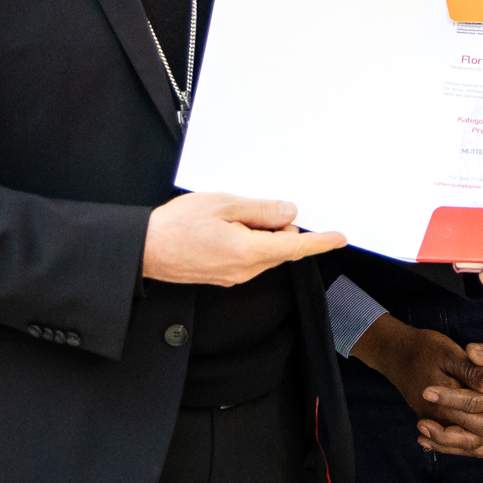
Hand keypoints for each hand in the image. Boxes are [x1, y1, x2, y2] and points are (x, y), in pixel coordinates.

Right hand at [142, 192, 343, 285]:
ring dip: (261, 235)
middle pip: (281, 248)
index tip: (338, 238)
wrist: (144, 250)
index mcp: (249, 251)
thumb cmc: (177, 225)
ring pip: (265, 253)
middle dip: (279, 228)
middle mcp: (245, 270)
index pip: (295, 247)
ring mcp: (234, 276)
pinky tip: (225, 229)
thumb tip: (289, 214)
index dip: (320, 242)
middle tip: (253, 209)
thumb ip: (261, 210)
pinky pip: (249, 258)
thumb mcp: (223, 205)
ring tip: (230, 218)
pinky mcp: (224, 276)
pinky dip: (249, 242)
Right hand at [350, 316, 482, 458]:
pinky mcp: (436, 419)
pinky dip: (477, 442)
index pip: (480, 424)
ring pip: (466, 445)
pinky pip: (457, 440)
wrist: (393, 352)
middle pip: (475, 441)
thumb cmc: (422, 348)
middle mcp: (439, 420)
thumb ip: (472, 372)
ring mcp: (435, 422)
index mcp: (444, 405)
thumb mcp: (449, 353)